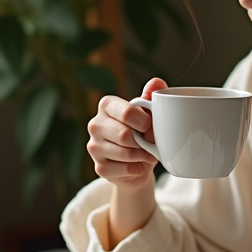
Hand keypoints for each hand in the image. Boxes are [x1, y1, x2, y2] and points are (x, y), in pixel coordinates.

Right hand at [86, 78, 167, 192]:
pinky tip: (136, 165)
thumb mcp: (149, 114)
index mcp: (107, 105)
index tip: (149, 125)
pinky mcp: (99, 167)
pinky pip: (125, 169)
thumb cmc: (142, 133)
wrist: (138, 163)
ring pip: (126, 153)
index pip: (127, 112)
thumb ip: (151, 97)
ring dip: (142, 156)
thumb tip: (157, 82)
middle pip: (125, 135)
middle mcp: (95, 124)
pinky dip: (137, 169)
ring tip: (145, 153)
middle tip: (149, 143)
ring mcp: (94, 146)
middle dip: (143, 142)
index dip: (144, 122)